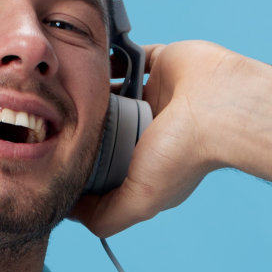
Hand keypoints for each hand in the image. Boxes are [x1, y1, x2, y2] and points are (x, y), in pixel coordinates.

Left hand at [70, 40, 252, 236]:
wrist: (219, 106)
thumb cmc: (184, 153)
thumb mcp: (140, 200)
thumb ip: (107, 216)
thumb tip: (71, 213)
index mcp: (149, 160)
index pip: (108, 163)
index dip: (85, 160)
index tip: (56, 156)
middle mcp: (152, 129)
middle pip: (107, 125)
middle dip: (82, 121)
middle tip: (53, 116)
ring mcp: (157, 96)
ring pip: (113, 89)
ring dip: (91, 86)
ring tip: (64, 86)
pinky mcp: (160, 64)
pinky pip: (128, 55)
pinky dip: (110, 55)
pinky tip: (87, 60)